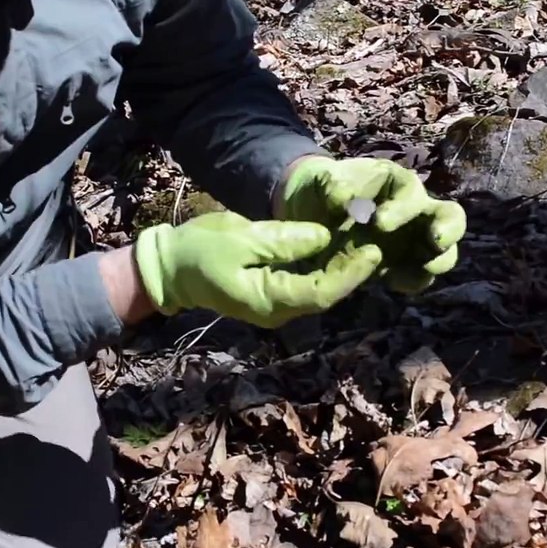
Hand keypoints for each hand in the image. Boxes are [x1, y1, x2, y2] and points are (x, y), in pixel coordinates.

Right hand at [132, 210, 381, 327]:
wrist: (170, 268)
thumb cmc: (199, 251)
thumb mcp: (241, 239)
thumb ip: (283, 241)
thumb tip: (324, 237)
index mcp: (269, 300)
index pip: (321, 292)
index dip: (350, 274)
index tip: (372, 251)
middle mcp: (278, 310)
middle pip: (326, 293)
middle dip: (353, 269)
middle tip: (376, 239)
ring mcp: (275, 305)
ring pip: (318, 289)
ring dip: (342, 267)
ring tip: (366, 240)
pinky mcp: (273, 293)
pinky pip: (306, 282)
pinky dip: (325, 266)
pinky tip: (340, 246)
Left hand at [277, 156, 466, 293]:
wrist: (313, 215)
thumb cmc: (324, 190)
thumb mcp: (323, 181)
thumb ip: (333, 186)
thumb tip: (344, 201)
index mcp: (396, 184)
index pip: (410, 192)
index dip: (401, 207)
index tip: (378, 222)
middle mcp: (415, 210)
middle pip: (450, 216)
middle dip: (448, 228)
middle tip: (436, 241)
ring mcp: (415, 239)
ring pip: (445, 250)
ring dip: (438, 260)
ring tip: (425, 269)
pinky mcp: (407, 265)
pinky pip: (422, 275)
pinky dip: (415, 280)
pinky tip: (392, 283)